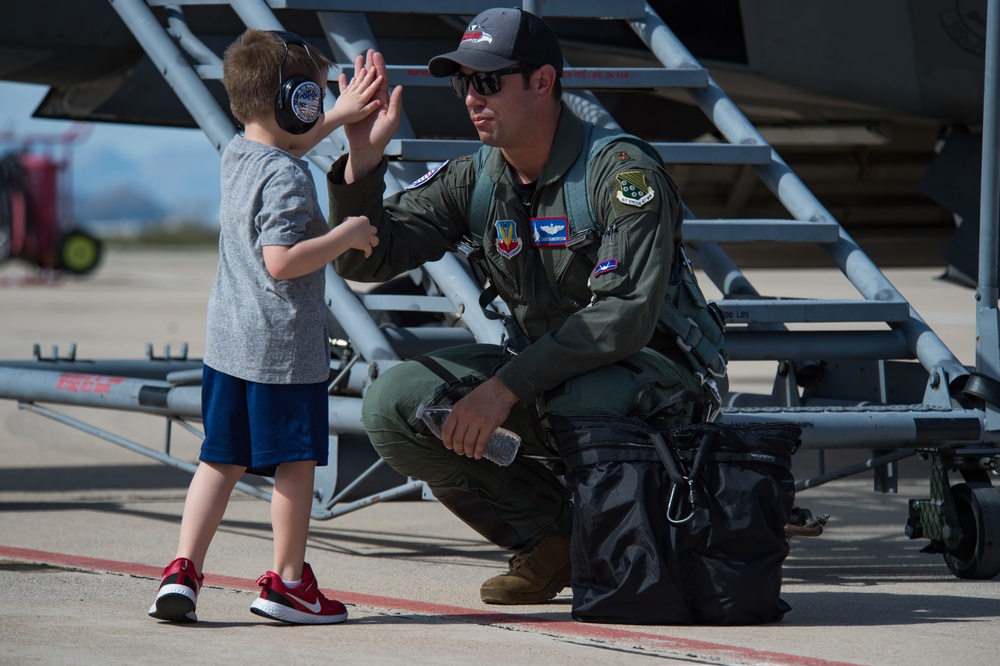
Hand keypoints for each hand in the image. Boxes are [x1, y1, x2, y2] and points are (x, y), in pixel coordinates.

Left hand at [333, 64, 381, 125]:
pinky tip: (353, 78)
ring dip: (360, 75)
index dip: (377, 83)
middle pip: (364, 83)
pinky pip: (348, 86)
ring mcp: (350, 93)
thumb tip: (379, 101)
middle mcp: (356, 94)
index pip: (371, 89)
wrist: (337, 116)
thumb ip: (371, 107)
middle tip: (373, 67)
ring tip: (363, 68)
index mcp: (362, 99)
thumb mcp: (363, 114)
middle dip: (369, 75)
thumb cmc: (351, 117)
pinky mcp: (344, 94)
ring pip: (356, 82)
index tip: (381, 76)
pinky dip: (351, 82)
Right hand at [340, 215, 378, 257]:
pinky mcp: (365, 244)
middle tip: (370, 235)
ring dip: (375, 242)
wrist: (347, 232)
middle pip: (374, 229)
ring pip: (375, 239)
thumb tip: (347, 222)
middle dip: (372, 232)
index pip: (365, 220)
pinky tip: (366, 256)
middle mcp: (367, 228)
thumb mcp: (347, 219)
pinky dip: (368, 253)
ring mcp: (367, 236)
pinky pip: (369, 250)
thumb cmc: (345, 225)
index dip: (364, 223)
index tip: (361, 225)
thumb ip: (350, 221)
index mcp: (363, 220)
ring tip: (373, 245)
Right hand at [343, 49, 402, 181]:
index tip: (377, 55)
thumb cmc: (381, 136)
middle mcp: (374, 98)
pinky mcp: (354, 107)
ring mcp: (363, 102)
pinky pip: (349, 92)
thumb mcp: (391, 120)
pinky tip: (345, 75)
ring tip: (358, 58)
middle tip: (369, 51)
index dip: (380, 66)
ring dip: (360, 70)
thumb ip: (395, 104)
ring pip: (361, 82)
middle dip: (371, 64)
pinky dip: (347, 83)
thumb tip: (399, 88)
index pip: (382, 79)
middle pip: (372, 77)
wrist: (367, 147)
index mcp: (383, 100)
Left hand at [442, 377, 517, 458]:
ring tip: (470, 454)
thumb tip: (457, 429)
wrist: (500, 390)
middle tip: (461, 452)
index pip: (447, 430)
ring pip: (469, 443)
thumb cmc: (483, 395)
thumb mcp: (465, 401)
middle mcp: (465, 416)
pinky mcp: (489, 425)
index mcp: (457, 410)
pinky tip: (478, 455)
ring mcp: (477, 421)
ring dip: (468, 452)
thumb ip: (460, 414)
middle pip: (457, 439)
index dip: (447, 442)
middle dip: (458, 449)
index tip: (449, 447)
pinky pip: (481, 443)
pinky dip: (479, 452)